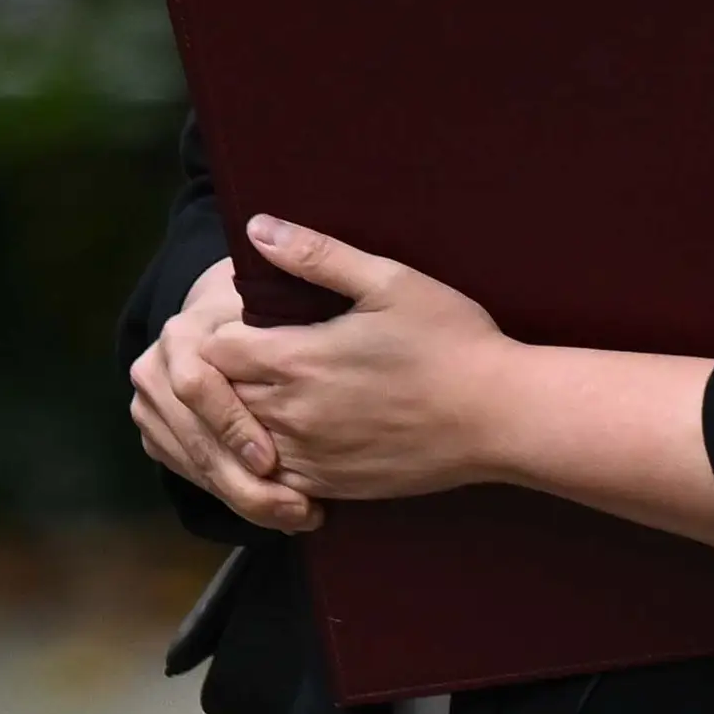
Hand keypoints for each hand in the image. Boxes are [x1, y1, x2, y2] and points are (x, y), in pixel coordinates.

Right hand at [129, 254, 317, 532]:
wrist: (225, 312)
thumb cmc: (267, 300)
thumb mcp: (278, 286)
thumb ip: (288, 267)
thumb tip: (267, 233)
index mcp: (183, 334)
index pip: (197, 385)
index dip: (233, 424)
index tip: (272, 458)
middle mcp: (155, 370)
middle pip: (192, 438)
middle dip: (243, 481)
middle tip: (297, 509)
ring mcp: (150, 405)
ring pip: (191, 464)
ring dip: (241, 498)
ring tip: (296, 517)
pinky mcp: (156, 432)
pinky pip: (190, 474)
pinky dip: (230, 495)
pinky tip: (273, 512)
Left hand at [203, 216, 522, 501]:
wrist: (500, 417)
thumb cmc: (452, 340)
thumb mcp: (389, 281)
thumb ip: (317, 255)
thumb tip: (257, 227)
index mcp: (298, 360)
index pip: (213, 352)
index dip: (222, 332)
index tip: (248, 321)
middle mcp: (292, 416)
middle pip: (220, 399)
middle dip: (227, 375)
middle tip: (255, 353)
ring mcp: (311, 457)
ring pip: (239, 442)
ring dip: (243, 417)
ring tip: (273, 390)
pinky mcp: (333, 486)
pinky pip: (273, 478)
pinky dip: (270, 456)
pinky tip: (297, 432)